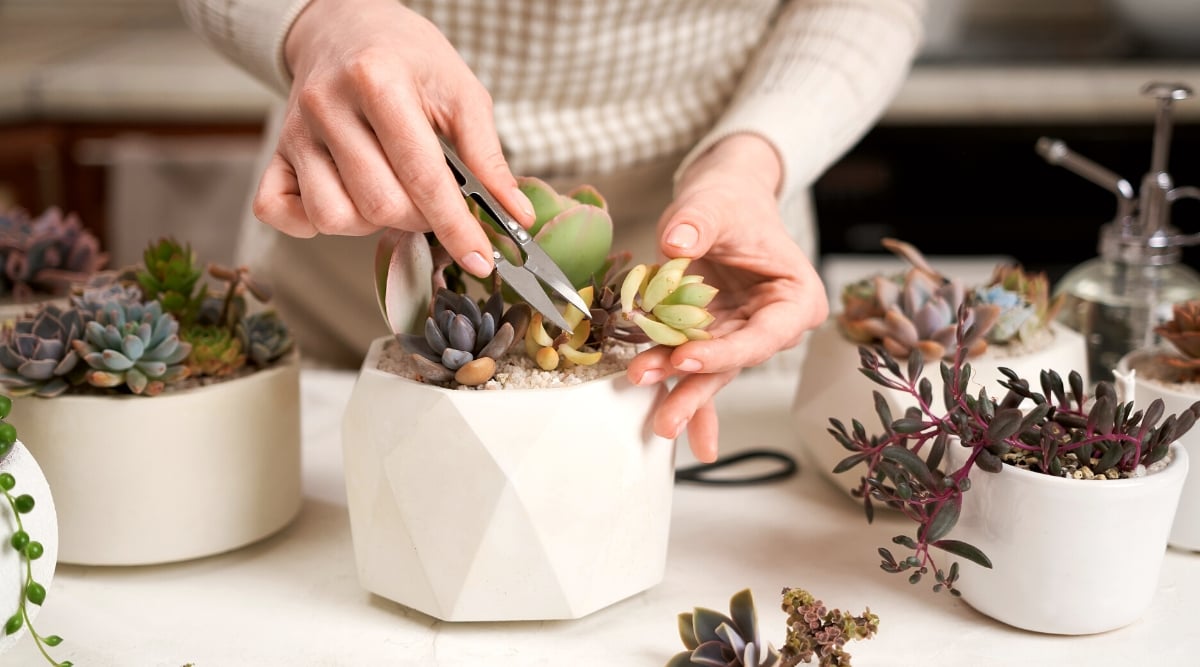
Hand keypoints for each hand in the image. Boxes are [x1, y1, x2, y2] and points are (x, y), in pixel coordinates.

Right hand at [253, 0, 532, 277]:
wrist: (345, 26)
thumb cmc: (410, 59)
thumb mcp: (461, 91)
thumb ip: (487, 156)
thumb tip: (516, 213)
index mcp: (378, 80)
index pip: (423, 177)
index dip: (457, 227)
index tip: (482, 259)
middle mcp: (327, 105)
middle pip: (379, 204)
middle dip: (420, 219)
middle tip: (434, 202)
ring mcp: (295, 131)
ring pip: (333, 216)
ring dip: (371, 223)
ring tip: (391, 192)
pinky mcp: (275, 151)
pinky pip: (279, 210)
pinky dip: (311, 223)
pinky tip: (345, 201)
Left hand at [627, 135, 829, 461]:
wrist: (724, 200)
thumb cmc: (731, 201)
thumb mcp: (716, 203)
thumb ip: (698, 222)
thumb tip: (675, 242)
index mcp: (795, 299)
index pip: (761, 336)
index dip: (723, 352)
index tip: (684, 358)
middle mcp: (773, 325)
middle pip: (733, 363)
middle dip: (696, 388)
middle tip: (666, 418)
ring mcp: (740, 333)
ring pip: (708, 369)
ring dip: (676, 387)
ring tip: (649, 407)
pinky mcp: (711, 336)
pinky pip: (694, 367)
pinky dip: (678, 390)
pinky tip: (674, 429)